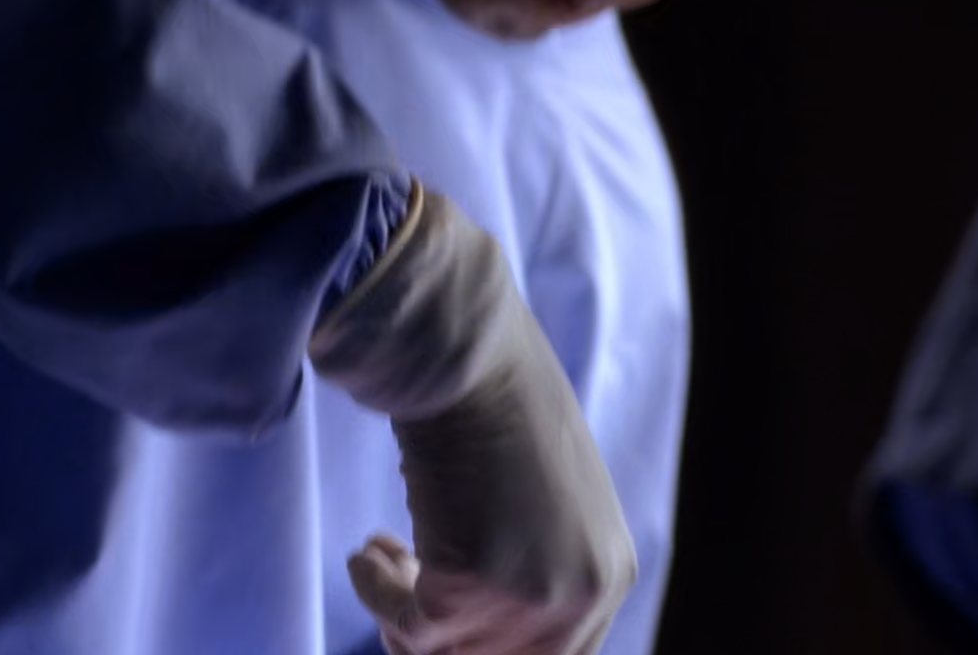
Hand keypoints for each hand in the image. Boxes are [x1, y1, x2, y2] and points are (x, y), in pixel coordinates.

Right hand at [311, 183, 635, 654]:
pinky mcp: (472, 584)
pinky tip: (368, 548)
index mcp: (610, 572)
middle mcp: (586, 594)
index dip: (484, 644)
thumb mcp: (543, 503)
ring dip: (401, 613)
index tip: (434, 615)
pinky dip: (375, 591)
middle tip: (399, 599)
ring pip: (446, 651)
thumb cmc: (499, 408)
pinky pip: (408, 624)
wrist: (472, 352)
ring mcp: (533, 594)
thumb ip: (535, 564)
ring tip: (380, 556)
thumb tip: (480, 617)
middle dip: (439, 638)